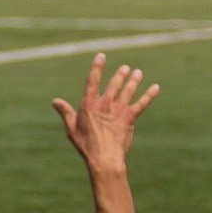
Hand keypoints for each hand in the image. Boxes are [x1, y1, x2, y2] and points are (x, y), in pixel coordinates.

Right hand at [51, 53, 158, 170]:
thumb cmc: (86, 145)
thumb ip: (65, 112)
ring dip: (133, 80)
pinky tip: (156, 87)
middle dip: (120, 74)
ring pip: (128, 90)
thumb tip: (55, 101)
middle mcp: (105, 103)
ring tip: (137, 72)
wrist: (104, 157)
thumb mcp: (71, 128)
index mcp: (89, 104)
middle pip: (114, 84)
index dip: (97, 66)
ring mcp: (118, 109)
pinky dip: (149, 95)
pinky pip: (142, 103)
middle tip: (125, 68)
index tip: (101, 55)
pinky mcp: (129, 118)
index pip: (93, 80)